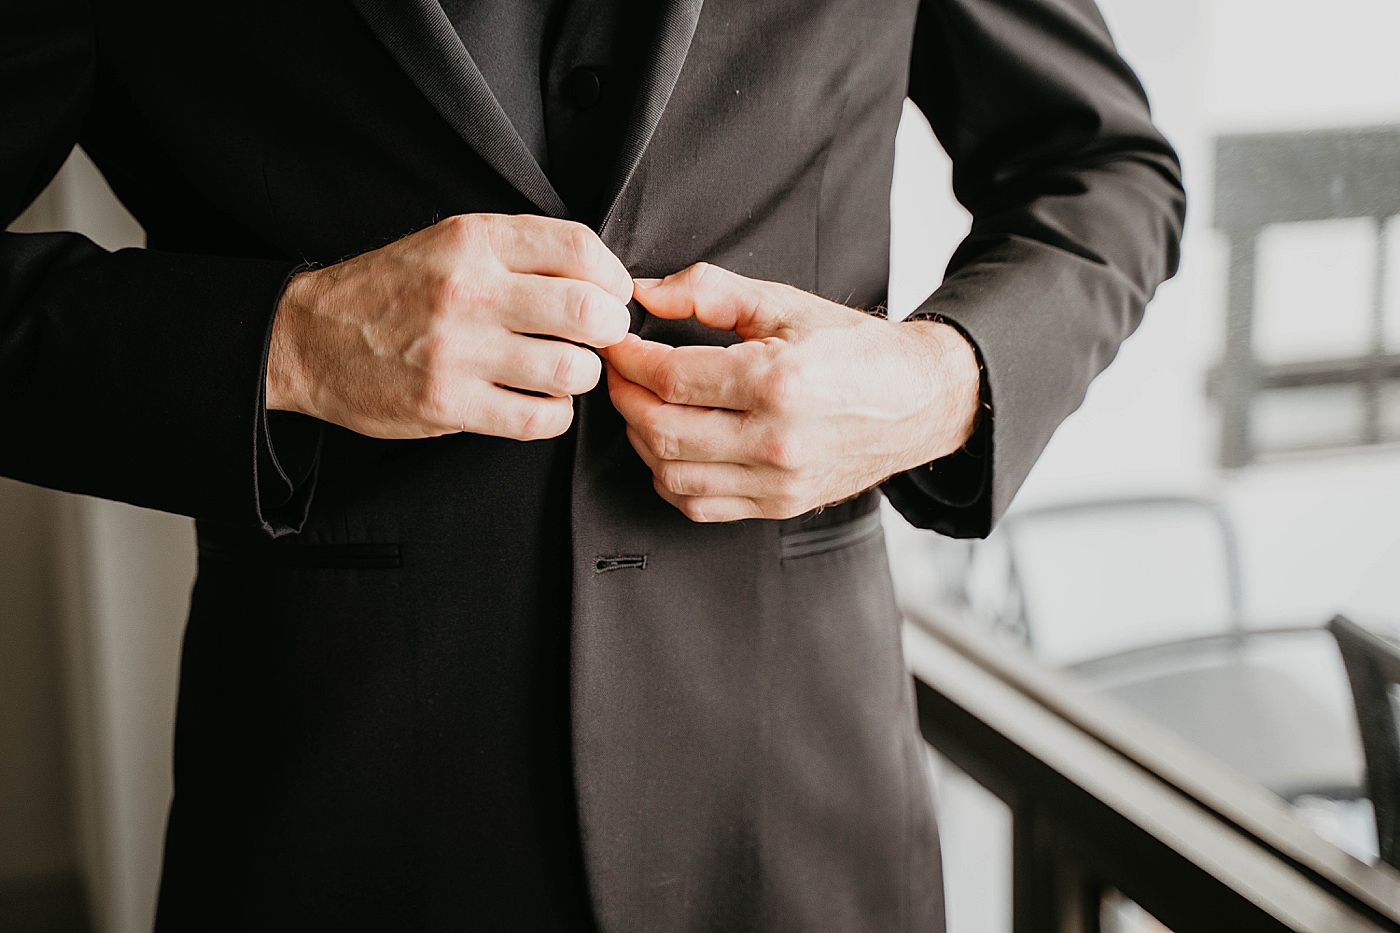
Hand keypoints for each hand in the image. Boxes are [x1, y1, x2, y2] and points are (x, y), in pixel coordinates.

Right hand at [267, 213, 632, 439]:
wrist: (309, 338)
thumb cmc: (394, 290)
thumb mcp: (451, 243)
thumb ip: (521, 251)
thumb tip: (602, 275)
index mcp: (474, 241)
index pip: (579, 249)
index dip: (613, 277)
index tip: (613, 294)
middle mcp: (468, 291)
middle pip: (588, 311)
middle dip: (610, 329)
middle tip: (602, 338)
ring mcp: (457, 351)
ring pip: (571, 370)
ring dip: (583, 375)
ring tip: (566, 371)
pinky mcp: (447, 404)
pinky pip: (539, 418)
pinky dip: (555, 415)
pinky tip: (542, 402)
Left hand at [603, 263, 979, 521]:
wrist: (917, 400)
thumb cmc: (854, 349)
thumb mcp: (784, 304)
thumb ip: (709, 291)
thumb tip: (645, 294)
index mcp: (778, 382)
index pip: (671, 378)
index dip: (628, 360)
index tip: (616, 343)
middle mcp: (777, 440)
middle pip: (662, 431)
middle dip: (625, 398)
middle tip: (618, 372)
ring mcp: (778, 481)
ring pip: (672, 475)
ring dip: (642, 440)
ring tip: (642, 405)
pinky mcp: (779, 505)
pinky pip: (699, 506)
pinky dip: (668, 478)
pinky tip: (669, 447)